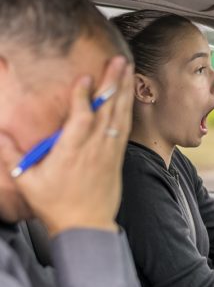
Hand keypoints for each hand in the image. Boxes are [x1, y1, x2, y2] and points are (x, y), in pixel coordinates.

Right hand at [0, 56, 133, 235]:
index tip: (84, 77)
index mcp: (71, 152)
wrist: (87, 225)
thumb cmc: (56, 205)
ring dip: (123, 90)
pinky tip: (129, 95)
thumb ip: (13, 155)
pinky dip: (127, 108)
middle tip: (118, 61)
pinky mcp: (117, 155)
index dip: (82, 97)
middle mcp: (94, 147)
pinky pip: (125, 127)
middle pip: (106, 110)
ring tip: (127, 69)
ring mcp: (109, 150)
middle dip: (112, 82)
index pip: (79, 118)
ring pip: (119, 115)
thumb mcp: (28, 182)